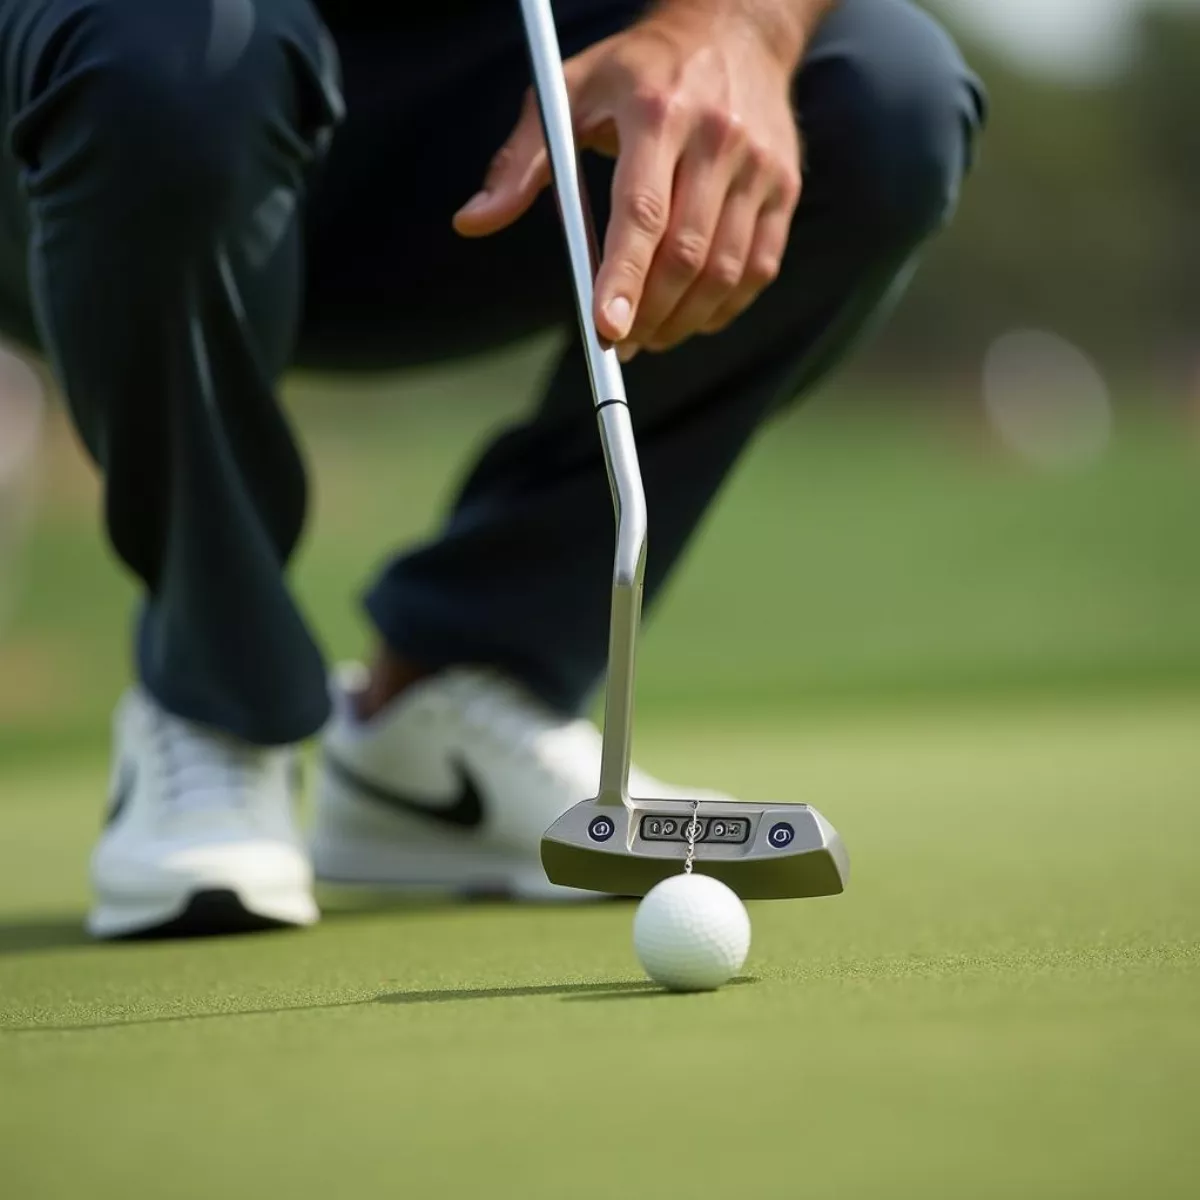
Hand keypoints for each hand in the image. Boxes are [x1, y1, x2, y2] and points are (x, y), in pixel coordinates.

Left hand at [454, 5, 802, 357]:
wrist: (736, 29)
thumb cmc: (638, 71)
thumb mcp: (569, 94)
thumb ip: (521, 162)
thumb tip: (472, 222)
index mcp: (657, 111)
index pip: (641, 211)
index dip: (623, 278)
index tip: (605, 328)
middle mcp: (717, 137)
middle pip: (685, 254)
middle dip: (648, 314)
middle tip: (618, 343)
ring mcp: (759, 165)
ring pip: (724, 272)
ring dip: (683, 321)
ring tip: (650, 337)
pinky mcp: (785, 187)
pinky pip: (759, 268)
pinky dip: (723, 307)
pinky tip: (692, 318)